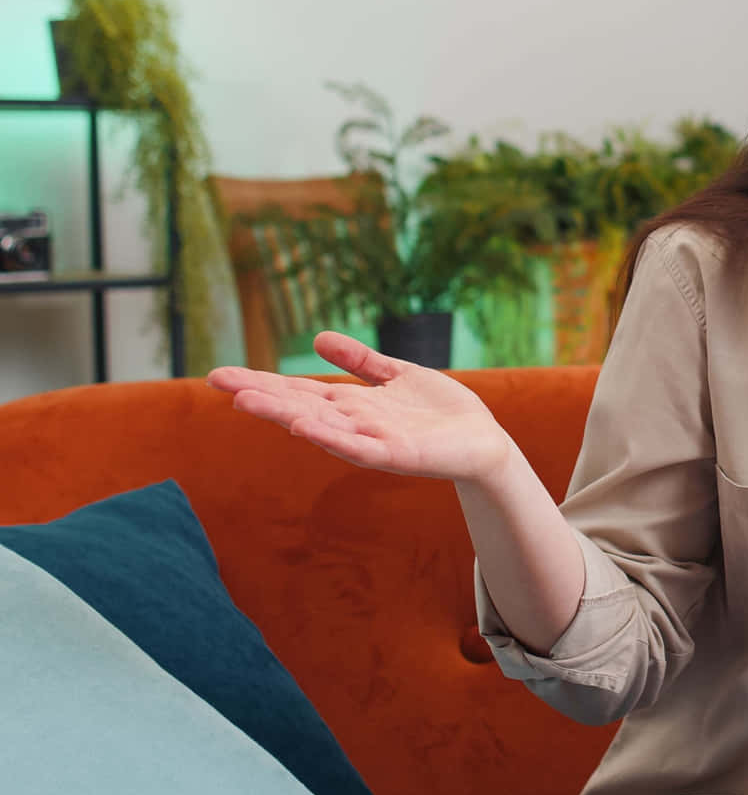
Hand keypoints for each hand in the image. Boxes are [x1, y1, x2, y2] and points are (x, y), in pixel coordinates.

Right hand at [206, 331, 514, 483]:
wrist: (483, 440)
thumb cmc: (441, 411)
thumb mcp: (397, 375)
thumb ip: (360, 361)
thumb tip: (316, 339)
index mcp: (351, 404)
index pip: (297, 390)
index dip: (261, 382)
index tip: (219, 374)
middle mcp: (353, 423)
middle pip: (298, 406)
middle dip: (260, 395)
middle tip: (218, 382)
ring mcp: (371, 440)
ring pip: (320, 426)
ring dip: (284, 414)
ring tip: (248, 402)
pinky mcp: (395, 455)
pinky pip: (357, 447)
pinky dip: (330, 437)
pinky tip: (303, 427)